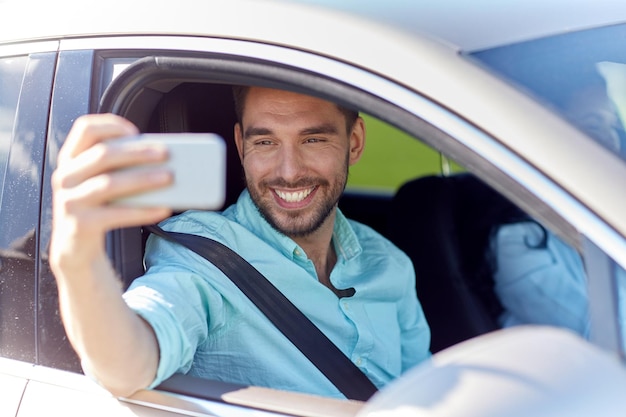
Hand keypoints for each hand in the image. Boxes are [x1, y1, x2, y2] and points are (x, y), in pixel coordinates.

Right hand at [50, 113, 172, 272]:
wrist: (75, 248)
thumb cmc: (96, 208)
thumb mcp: (98, 181)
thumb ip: (116, 166)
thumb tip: (158, 156)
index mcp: (70, 160)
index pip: (85, 129)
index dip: (110, 125)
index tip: (135, 131)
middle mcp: (65, 177)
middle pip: (102, 154)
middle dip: (137, 152)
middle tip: (165, 154)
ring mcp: (69, 201)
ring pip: (109, 183)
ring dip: (143, 178)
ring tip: (168, 177)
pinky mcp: (80, 224)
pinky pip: (116, 214)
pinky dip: (143, 211)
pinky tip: (163, 208)